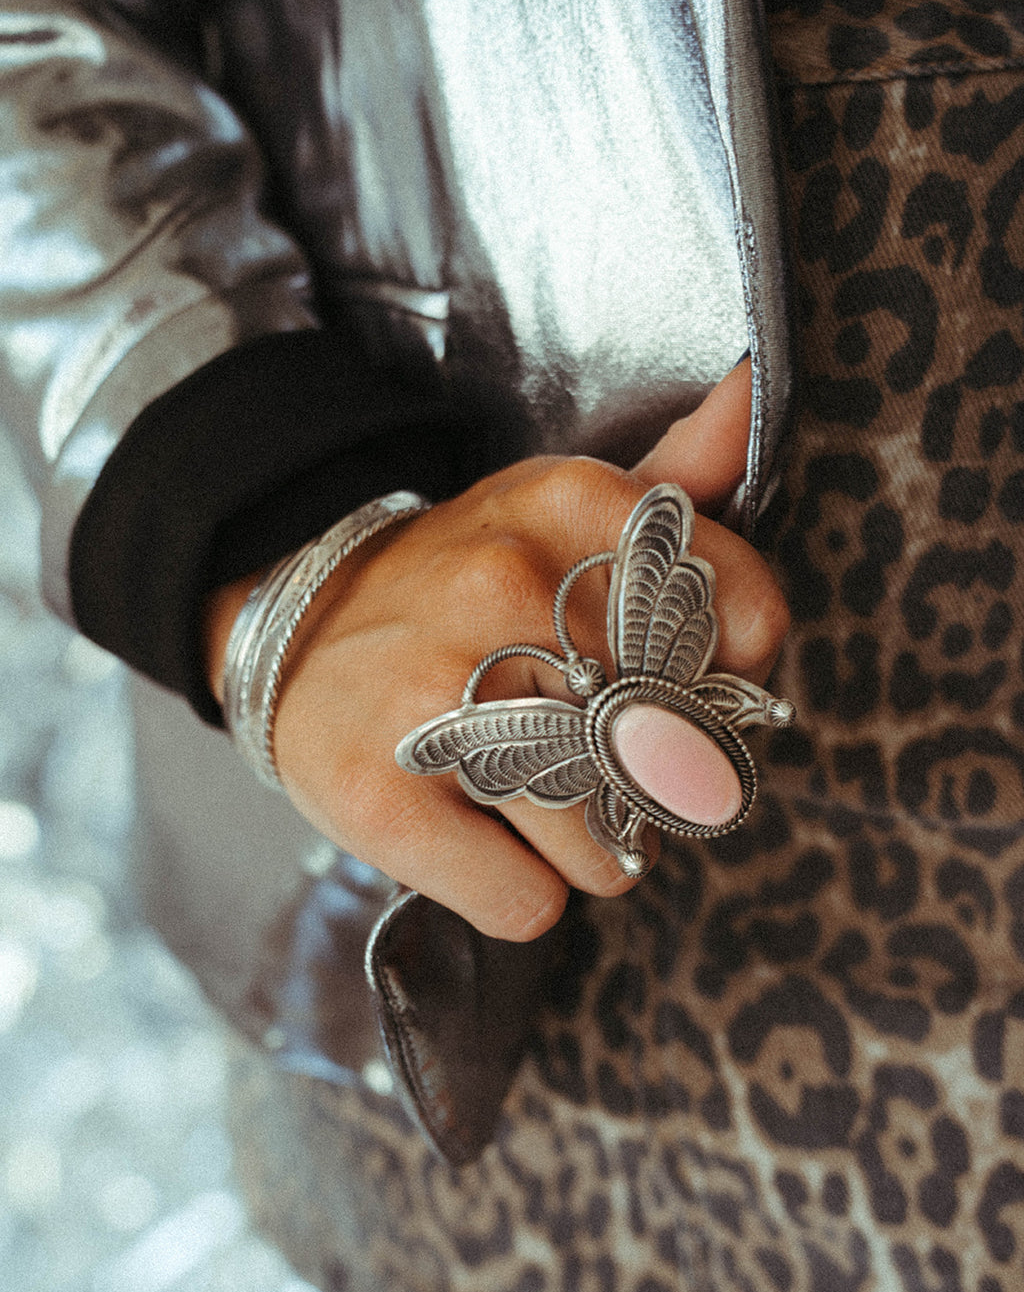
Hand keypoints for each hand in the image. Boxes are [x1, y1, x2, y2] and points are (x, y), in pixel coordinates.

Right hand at [205, 359, 789, 939]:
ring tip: (529, 799)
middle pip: (678, 757)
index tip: (675, 687)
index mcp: (569, 507)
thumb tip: (756, 388)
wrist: (290, 625)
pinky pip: (529, 903)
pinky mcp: (385, 799)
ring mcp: (439, 697)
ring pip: (610, 849)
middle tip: (588, 755)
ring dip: (587, 850)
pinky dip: (516, 892)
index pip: (744, 624)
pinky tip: (478, 836)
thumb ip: (674, 474)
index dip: (728, 684)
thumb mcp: (555, 510)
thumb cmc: (458, 584)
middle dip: (650, 783)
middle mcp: (507, 589)